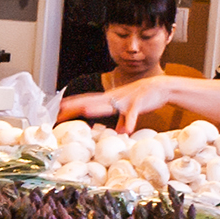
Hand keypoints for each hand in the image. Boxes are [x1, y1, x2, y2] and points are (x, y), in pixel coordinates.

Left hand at [62, 78, 179, 133]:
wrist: (161, 87)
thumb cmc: (143, 98)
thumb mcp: (128, 110)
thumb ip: (122, 120)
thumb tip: (120, 131)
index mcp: (110, 99)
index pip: (87, 101)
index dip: (72, 105)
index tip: (58, 109)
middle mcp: (114, 98)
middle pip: (91, 101)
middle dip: (76, 105)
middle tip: (60, 109)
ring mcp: (125, 100)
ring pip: (108, 104)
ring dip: (97, 108)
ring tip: (84, 111)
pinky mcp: (138, 103)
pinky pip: (132, 113)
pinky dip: (129, 121)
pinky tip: (126, 131)